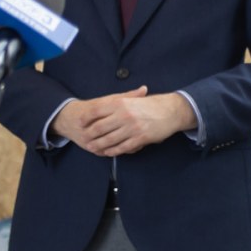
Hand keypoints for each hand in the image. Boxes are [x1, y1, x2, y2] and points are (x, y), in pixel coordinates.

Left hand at [55, 87, 197, 156]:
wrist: (171, 111)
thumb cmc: (151, 105)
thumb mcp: (132, 99)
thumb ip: (115, 102)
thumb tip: (96, 110)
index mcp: (120, 103)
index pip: (95, 111)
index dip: (85, 119)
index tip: (80, 124)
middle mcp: (124, 115)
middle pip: (99, 128)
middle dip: (90, 135)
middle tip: (84, 139)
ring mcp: (132, 128)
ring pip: (109, 140)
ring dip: (98, 145)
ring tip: (92, 148)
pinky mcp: (140, 138)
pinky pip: (122, 147)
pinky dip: (113, 151)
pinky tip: (108, 152)